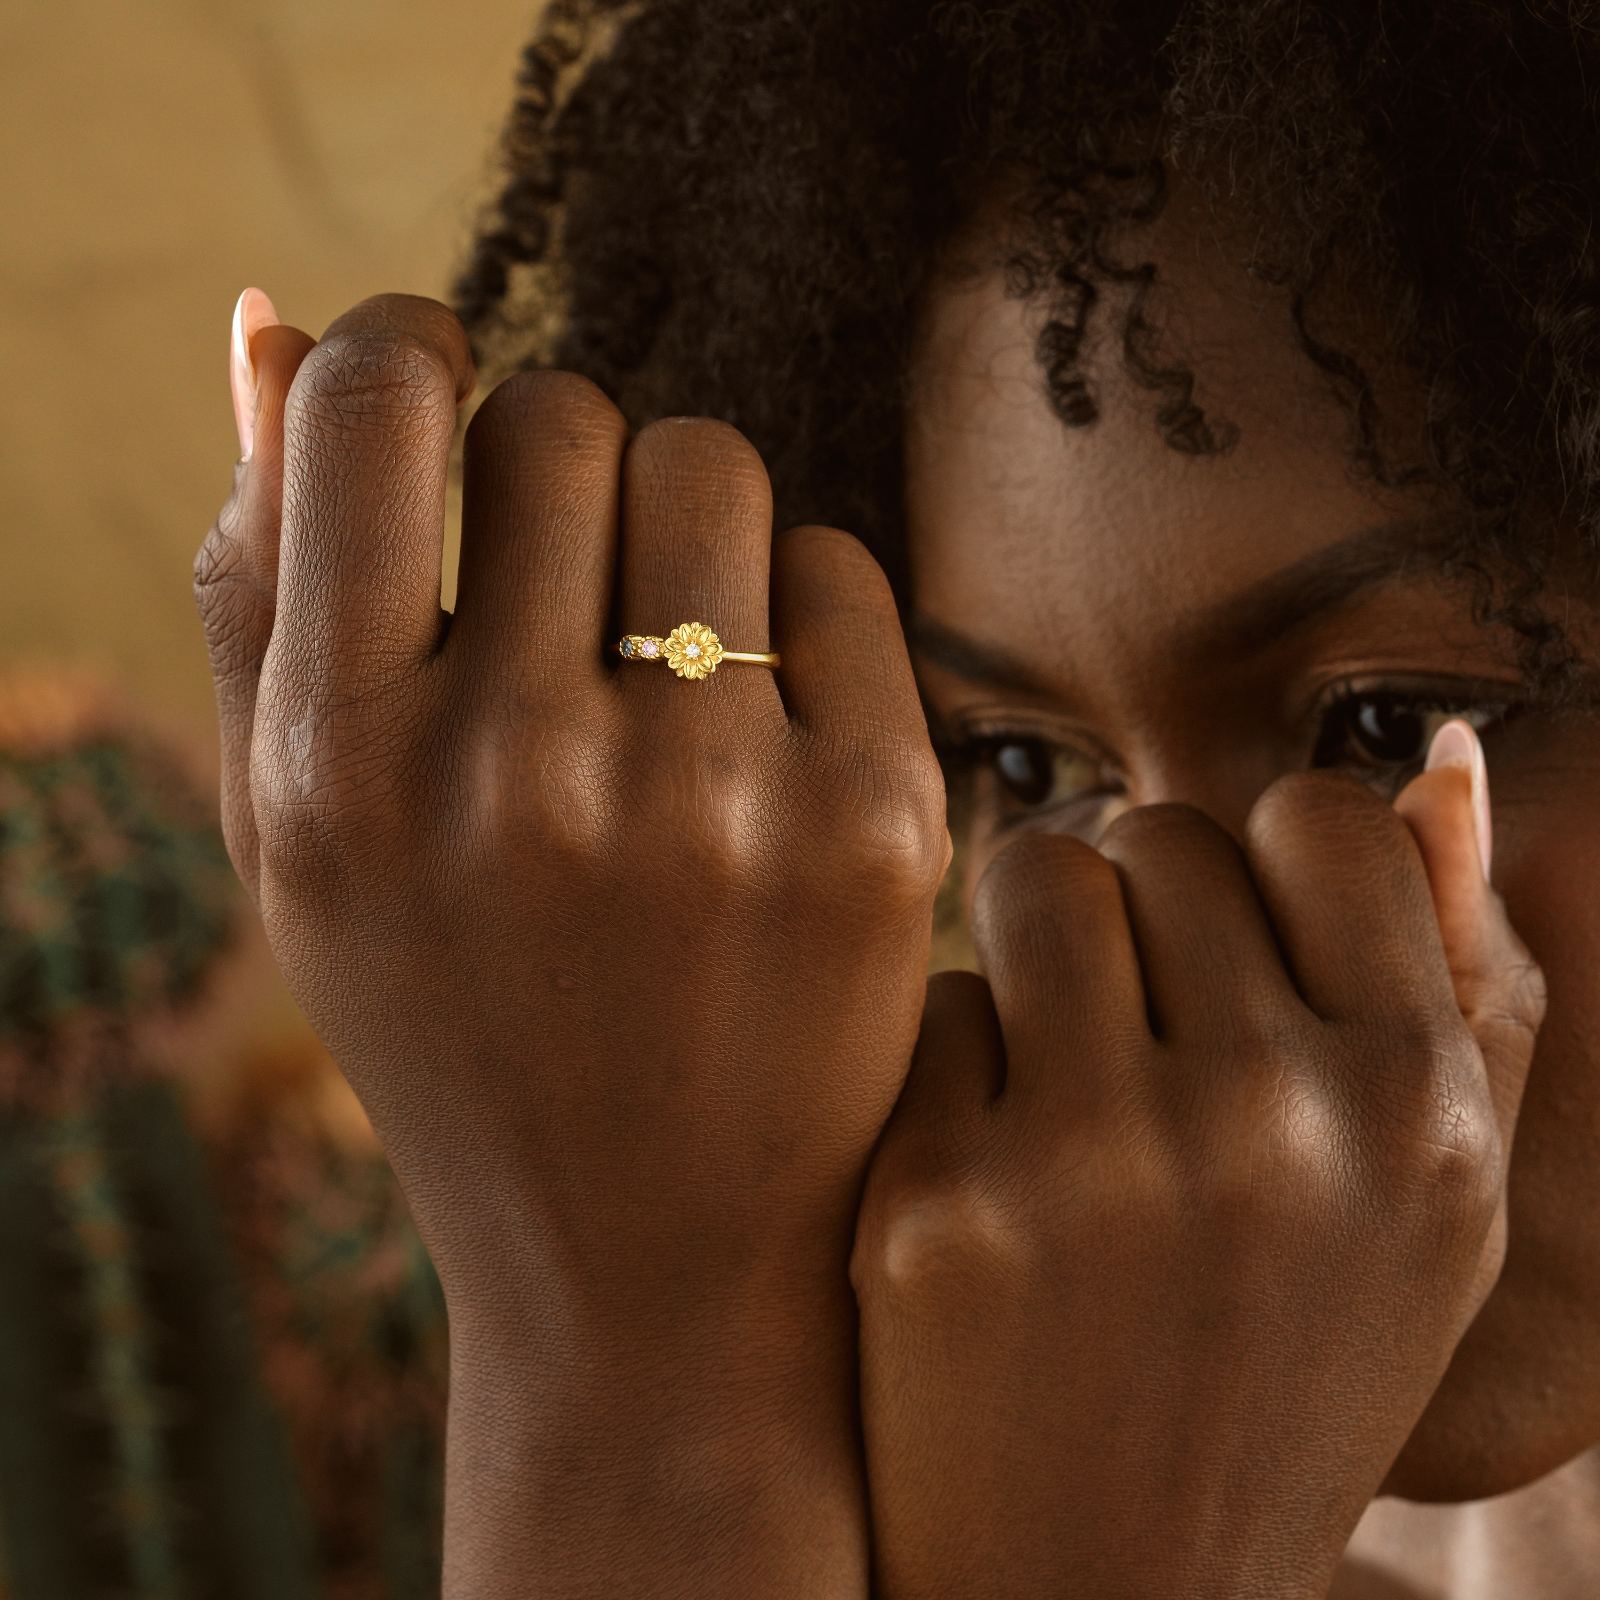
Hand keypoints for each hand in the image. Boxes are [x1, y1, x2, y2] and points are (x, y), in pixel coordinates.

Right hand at [194, 292, 948, 1596]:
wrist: (649, 1262)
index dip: (414, 354)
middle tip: (564, 583)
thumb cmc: (456, 1021)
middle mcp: (521, 774)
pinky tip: (771, 727)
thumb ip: (265, 575)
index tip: (445, 403)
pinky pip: (844, 571)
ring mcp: (715, 803)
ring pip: (717, 466)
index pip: (383, 403)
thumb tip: (271, 312)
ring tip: (667, 654)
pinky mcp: (874, 828)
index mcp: (342, 767)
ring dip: (684, 526)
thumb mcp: (306, 836)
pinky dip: (802, 616)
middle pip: (567, 416)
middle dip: (558, 467)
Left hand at [851, 734, 1545, 1599]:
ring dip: (1031, 940)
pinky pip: (934, 1004)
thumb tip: (1437, 749)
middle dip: (1134, 902)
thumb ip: (1456, 981)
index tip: (1228, 941)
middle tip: (1125, 1017)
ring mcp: (1095, 1170)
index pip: (1317, 817)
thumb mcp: (1429, 1211)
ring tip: (1047, 1051)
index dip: (1257, 864)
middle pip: (1155, 831)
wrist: (1105, 1593)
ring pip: (1032, 873)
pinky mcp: (936, 1211)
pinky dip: (952, 1064)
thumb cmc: (1279, 1370)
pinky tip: (977, 1174)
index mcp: (1423, 1115)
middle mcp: (1274, 1128)